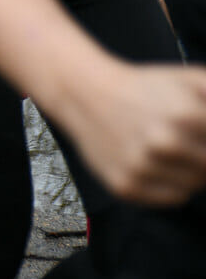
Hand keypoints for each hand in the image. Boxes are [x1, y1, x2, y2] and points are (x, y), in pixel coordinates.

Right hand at [60, 63, 205, 205]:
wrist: (84, 92)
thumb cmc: (146, 86)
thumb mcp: (192, 79)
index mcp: (186, 115)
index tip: (200, 138)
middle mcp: (164, 144)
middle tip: (191, 142)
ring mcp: (143, 168)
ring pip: (196, 187)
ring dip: (193, 172)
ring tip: (173, 149)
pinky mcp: (126, 186)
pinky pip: (173, 199)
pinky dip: (173, 185)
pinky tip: (157, 163)